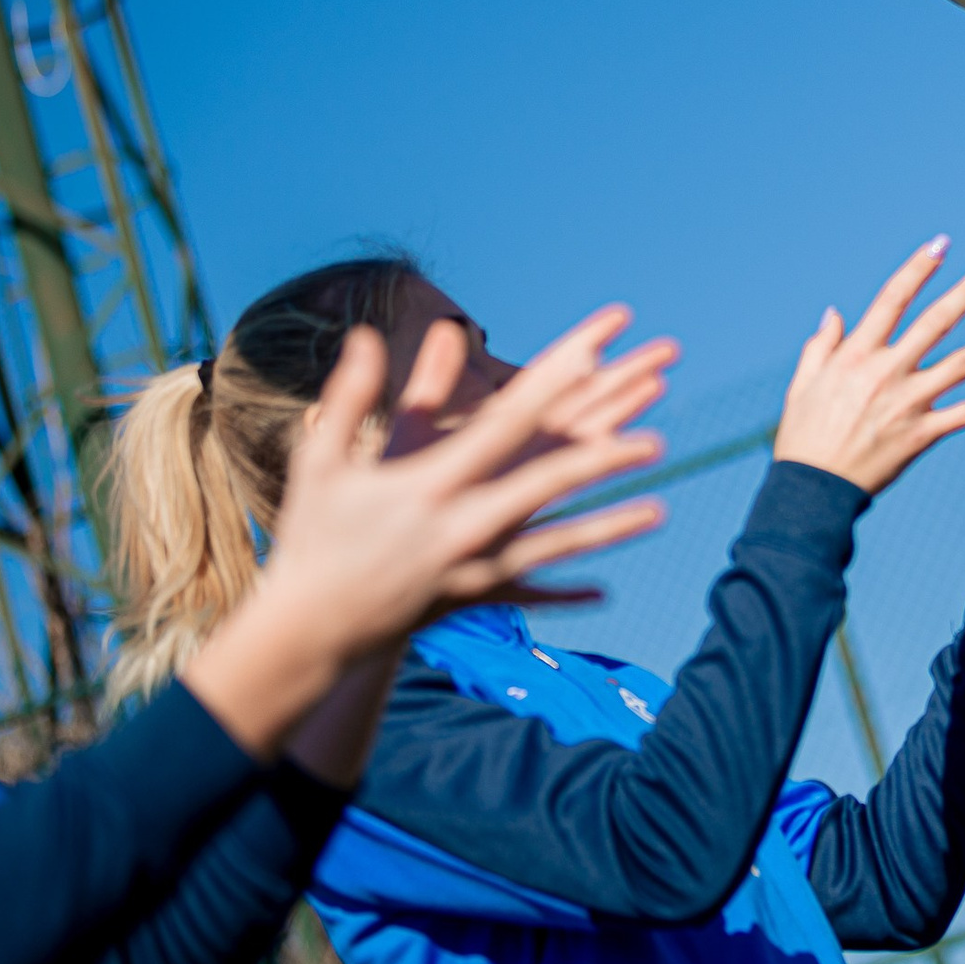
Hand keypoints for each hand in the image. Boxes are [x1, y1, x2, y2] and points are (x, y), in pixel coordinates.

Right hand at [183, 307, 667, 759]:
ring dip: (609, 526)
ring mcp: (472, 568)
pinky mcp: (474, 600)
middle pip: (545, 484)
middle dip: (601, 460)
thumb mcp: (323, 462)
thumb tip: (365, 334)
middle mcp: (459, 525)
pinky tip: (606, 592)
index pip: (502, 425)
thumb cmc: (312, 535)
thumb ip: (352, 396)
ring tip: (660, 510)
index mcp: (427, 483)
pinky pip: (530, 594)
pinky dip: (565, 594)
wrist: (304, 629)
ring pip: (555, 545)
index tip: (593, 359)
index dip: (550, 390)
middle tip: (656, 441)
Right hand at [772, 238, 964, 492]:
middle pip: (936, 322)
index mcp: (857, 354)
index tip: (942, 244)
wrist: (813, 490)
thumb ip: (821, 346)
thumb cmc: (803, 437)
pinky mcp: (921, 434)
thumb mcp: (802, 385)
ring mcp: (907, 403)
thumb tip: (835, 313)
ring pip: (961, 365)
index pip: (893, 299)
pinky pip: (962, 415)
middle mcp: (886, 371)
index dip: (919, 268)